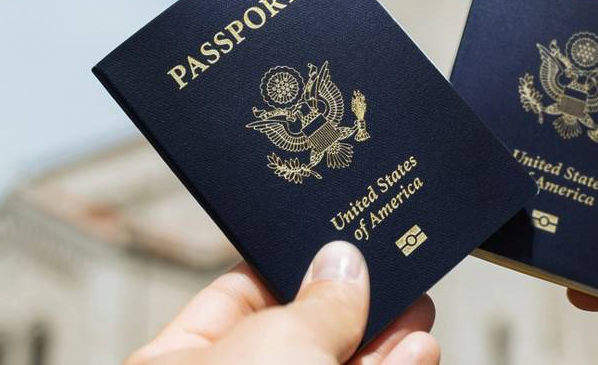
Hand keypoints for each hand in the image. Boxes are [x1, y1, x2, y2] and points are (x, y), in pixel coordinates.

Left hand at [128, 241, 439, 364]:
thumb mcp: (274, 349)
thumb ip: (317, 303)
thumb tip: (343, 263)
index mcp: (179, 364)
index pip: (240, 299)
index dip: (293, 268)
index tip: (342, 245)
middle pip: (300, 337)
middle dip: (353, 307)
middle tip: (395, 274)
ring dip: (385, 345)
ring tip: (417, 313)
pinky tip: (416, 353)